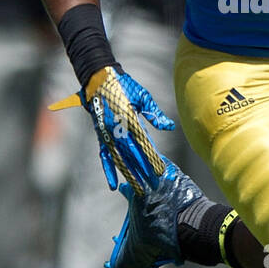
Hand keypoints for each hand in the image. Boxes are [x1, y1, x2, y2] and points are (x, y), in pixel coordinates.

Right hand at [51, 65, 174, 193]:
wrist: (99, 79)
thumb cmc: (124, 86)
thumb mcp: (142, 97)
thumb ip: (155, 113)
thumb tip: (169, 127)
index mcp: (129, 119)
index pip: (143, 144)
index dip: (151, 158)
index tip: (161, 170)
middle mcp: (116, 129)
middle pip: (132, 155)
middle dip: (143, 170)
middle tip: (154, 184)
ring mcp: (107, 134)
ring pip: (119, 159)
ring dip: (129, 175)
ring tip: (139, 189)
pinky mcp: (101, 136)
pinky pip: (104, 157)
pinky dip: (108, 171)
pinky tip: (114, 185)